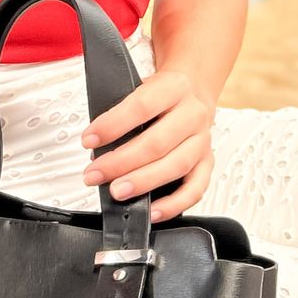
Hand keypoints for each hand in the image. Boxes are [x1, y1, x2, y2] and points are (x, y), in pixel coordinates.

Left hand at [79, 68, 215, 222]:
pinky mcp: (207, 163)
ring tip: (117, 190)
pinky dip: (173, 204)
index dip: (113, 125)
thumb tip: (96, 146)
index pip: (141, 106)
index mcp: (174, 87)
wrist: (194, 91)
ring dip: (143, 182)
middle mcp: (192, 113)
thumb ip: (122, 111)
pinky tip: (152, 210)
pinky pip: (195, 189)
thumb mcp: (142, 87)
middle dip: (121, 162)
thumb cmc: (161, 95)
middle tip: (96, 173)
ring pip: (176, 165)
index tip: (89, 140)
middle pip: (157, 142)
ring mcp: (202, 140)